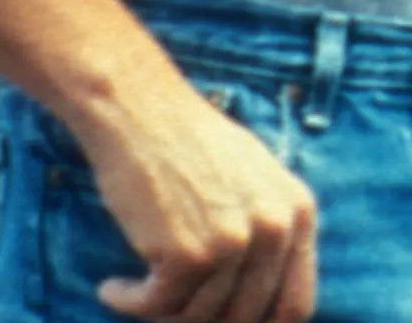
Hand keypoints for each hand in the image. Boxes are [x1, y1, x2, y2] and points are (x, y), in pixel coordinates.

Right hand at [75, 79, 320, 322]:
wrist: (138, 110)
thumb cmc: (187, 143)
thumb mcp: (254, 179)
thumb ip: (269, 231)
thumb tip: (262, 302)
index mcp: (298, 213)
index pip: (294, 303)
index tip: (222, 322)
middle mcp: (275, 231)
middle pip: (244, 317)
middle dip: (201, 322)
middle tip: (168, 310)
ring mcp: (233, 243)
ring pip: (197, 317)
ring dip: (159, 313)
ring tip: (134, 292)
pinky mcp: (187, 255)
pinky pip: (156, 306)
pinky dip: (128, 302)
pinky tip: (112, 288)